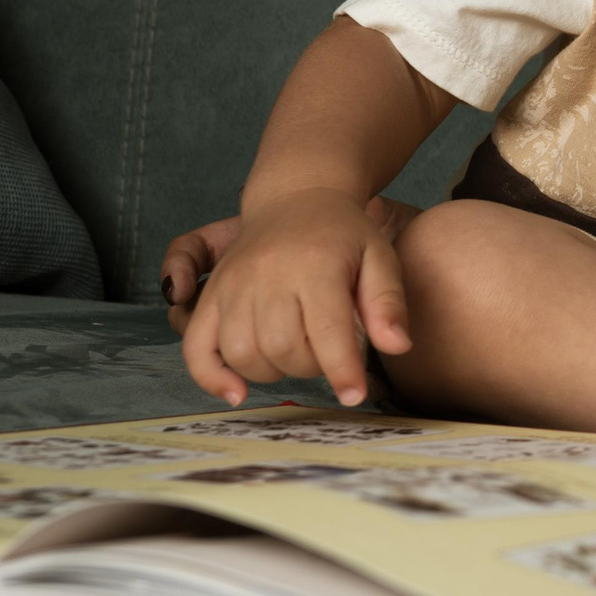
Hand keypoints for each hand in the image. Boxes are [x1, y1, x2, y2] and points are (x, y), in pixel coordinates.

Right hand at [176, 189, 415, 409]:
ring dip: (272, 372)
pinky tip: (238, 390)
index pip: (327, 330)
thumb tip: (399, 347)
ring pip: (243, 353)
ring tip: (296, 356)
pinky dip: (212, 377)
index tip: (354, 396)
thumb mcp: (380, 257)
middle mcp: (268, 275)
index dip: (341, 370)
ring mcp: (233, 285)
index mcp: (315, 265)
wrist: (297, 199)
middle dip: (311, 368)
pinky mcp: (211, 295)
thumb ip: (388, 303)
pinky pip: (196, 347)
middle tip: (328, 356)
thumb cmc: (344, 234)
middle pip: (283, 348)